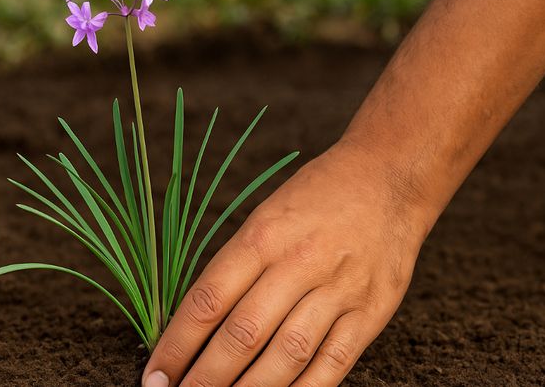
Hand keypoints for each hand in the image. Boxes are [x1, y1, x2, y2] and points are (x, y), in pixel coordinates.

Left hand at [143, 141, 435, 385]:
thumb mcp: (265, 216)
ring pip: (285, 357)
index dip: (176, 345)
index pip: (207, 301)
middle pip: (242, 335)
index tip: (154, 375)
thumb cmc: (316, 197)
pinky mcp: (370, 312)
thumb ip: (237, 268)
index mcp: (263, 236)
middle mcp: (299, 264)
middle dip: (203, 379)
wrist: (390, 178)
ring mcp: (339, 290)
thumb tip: (197, 326)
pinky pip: (332, 364)